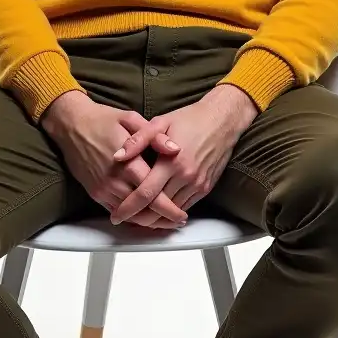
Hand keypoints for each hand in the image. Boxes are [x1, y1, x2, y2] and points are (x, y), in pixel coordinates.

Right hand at [40, 91, 187, 228]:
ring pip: (129, 215)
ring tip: (165, 222)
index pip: (153, 195)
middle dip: (162, 220)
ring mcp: (103, 189)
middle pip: (143, 210)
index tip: (183, 215)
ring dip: (147, 221)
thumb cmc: (102, 118)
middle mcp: (115, 180)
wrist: (71, 124)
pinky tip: (143, 215)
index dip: (170, 209)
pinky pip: (115, 211)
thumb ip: (154, 136)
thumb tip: (175, 148)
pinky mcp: (94, 192)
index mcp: (128, 163)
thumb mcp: (131, 119)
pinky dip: (130, 217)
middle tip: (178, 222)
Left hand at [108, 84, 259, 223]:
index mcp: (171, 161)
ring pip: (171, 211)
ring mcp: (197, 184)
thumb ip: (137, 140)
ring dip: (154, 217)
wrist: (222, 120)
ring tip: (137, 216)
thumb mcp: (160, 122)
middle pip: (157, 208)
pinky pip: (185, 207)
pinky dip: (170, 212)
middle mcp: (186, 176)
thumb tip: (117, 156)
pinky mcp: (205, 188)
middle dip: (138, 217)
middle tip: (123, 218)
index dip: (128, 208)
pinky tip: (159, 210)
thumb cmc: (190, 118)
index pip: (145, 193)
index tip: (116, 215)